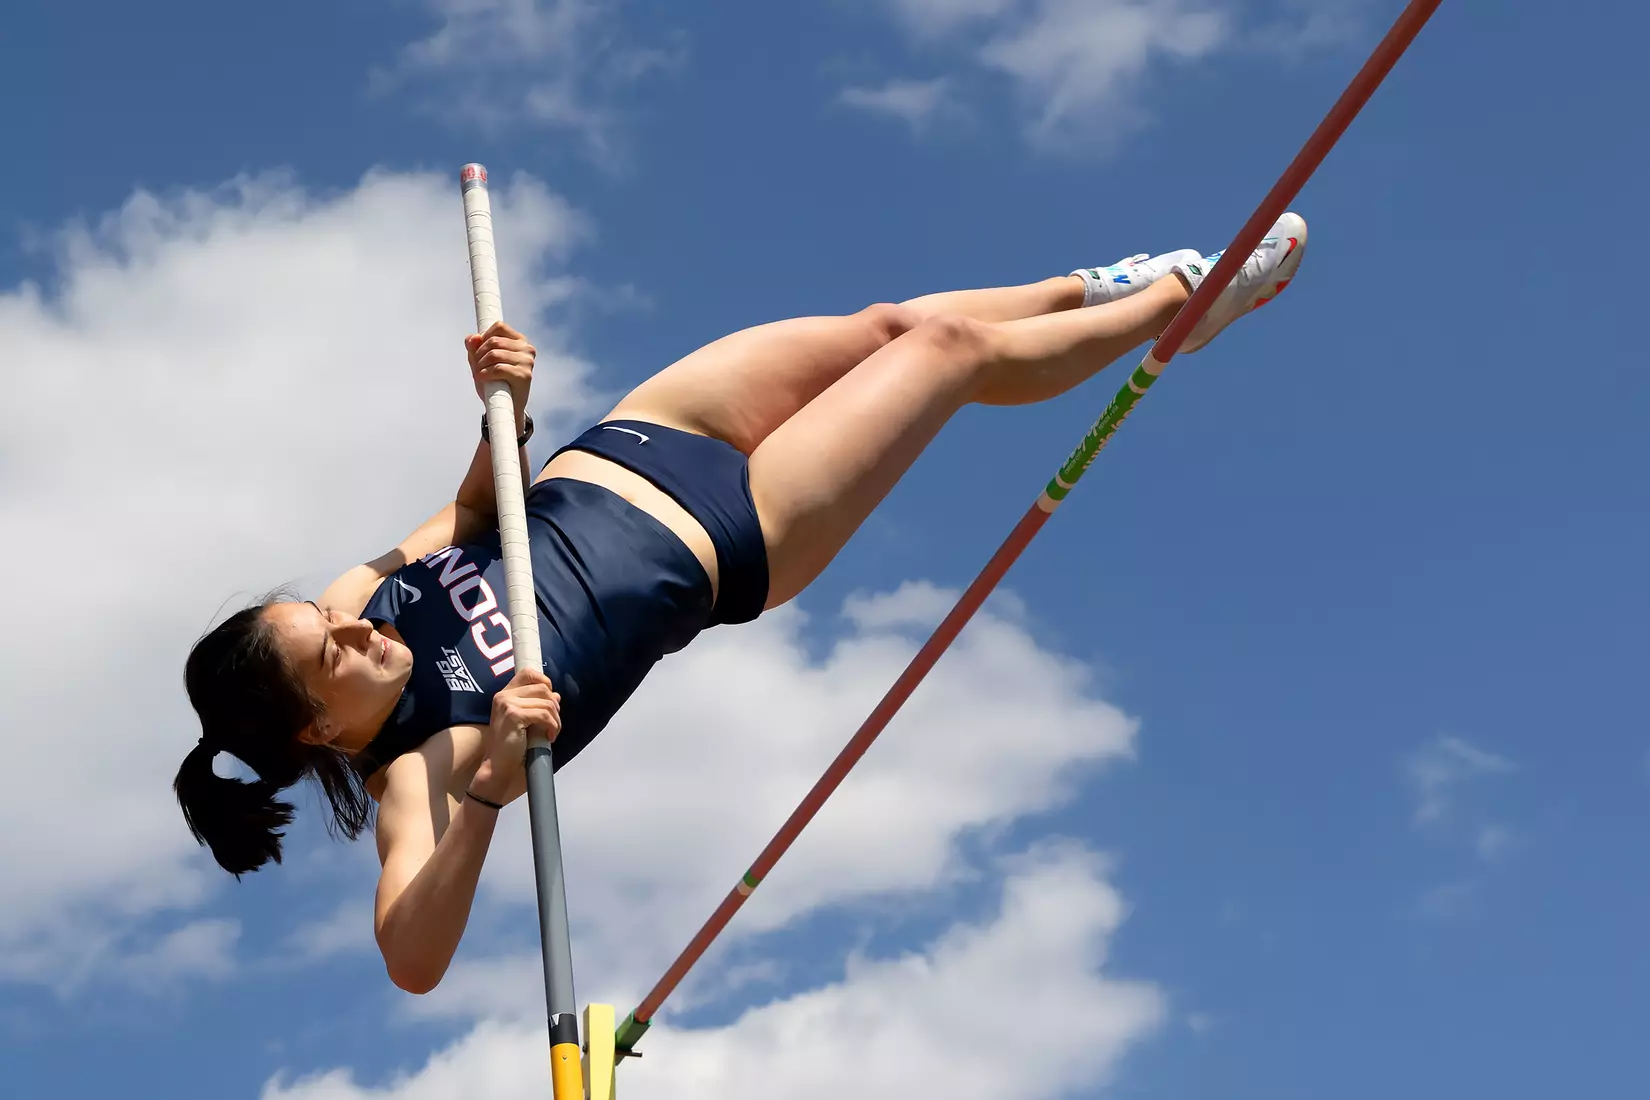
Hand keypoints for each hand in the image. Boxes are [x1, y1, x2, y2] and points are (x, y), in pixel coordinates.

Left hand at [465, 322, 535, 420]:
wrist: (507, 408)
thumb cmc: (495, 382)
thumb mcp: (481, 362)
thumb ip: (475, 348)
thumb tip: (472, 337)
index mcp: (520, 341)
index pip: (499, 327)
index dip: (484, 337)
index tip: (479, 351)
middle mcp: (527, 349)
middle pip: (494, 341)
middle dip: (479, 354)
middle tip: (476, 366)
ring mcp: (527, 362)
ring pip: (494, 354)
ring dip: (481, 365)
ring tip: (479, 374)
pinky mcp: (524, 375)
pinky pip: (498, 368)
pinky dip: (485, 374)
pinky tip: (483, 379)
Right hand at [468, 667, 560, 806]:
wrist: (498, 769)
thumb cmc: (511, 748)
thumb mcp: (526, 722)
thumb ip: (538, 706)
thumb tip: (556, 696)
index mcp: (504, 695)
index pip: (529, 673)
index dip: (545, 683)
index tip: (550, 703)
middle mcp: (503, 696)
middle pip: (543, 688)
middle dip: (554, 707)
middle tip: (553, 724)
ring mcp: (507, 704)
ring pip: (547, 702)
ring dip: (555, 719)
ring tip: (551, 733)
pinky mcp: (513, 715)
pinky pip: (545, 714)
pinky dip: (552, 726)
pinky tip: (549, 738)